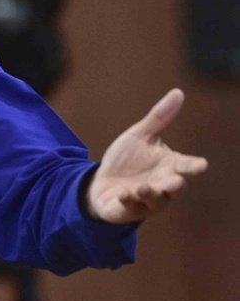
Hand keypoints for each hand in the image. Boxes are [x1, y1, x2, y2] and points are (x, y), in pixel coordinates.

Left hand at [87, 89, 207, 223]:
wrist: (100, 183)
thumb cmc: (125, 160)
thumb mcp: (139, 136)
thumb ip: (159, 118)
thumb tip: (178, 92)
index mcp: (170, 165)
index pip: (187, 166)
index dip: (194, 166)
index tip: (200, 165)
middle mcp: (164, 184)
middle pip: (176, 186)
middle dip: (175, 184)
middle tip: (176, 180)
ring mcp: (148, 199)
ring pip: (157, 200)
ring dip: (151, 193)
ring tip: (144, 187)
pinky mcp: (130, 208)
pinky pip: (132, 206)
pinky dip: (129, 200)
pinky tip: (124, 193)